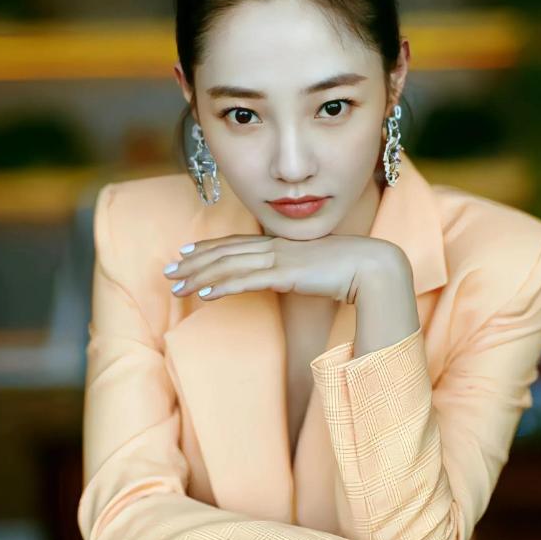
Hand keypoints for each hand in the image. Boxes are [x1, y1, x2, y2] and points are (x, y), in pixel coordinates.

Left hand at [163, 233, 406, 302]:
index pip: (236, 244)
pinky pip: (246, 280)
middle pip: (225, 253)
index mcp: (281, 244)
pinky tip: (202, 295)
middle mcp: (275, 247)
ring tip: (176, 288)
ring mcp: (279, 258)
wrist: (372, 265)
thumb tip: (290, 278)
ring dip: (199, 276)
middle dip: (193, 262)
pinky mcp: (285, 274)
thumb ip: (299, 271)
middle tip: (167, 271)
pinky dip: (221, 286)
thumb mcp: (316, 268)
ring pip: (228, 265)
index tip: (185, 253)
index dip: (208, 248)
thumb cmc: (350, 269)